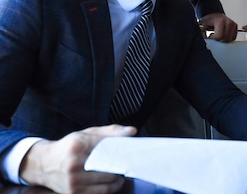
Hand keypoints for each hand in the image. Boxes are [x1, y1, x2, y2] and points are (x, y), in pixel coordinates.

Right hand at [20, 125, 136, 193]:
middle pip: (109, 167)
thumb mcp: (86, 134)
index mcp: (78, 146)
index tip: (130, 152)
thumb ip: (110, 131)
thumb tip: (132, 131)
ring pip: (107, 183)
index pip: (108, 147)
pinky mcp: (73, 193)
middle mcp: (74, 165)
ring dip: (118, 179)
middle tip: (127, 162)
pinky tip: (112, 182)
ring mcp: (73, 182)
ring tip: (120, 172)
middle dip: (121, 165)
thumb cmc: (68, 147)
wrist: (43, 164)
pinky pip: (100, 193)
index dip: (122, 150)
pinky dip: (110, 188)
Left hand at [198, 13, 237, 41]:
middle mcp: (229, 22)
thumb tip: (202, 38)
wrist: (214, 13)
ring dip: (223, 40)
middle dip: (218, 40)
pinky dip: (228, 39)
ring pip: (230, 39)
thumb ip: (201, 32)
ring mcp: (233, 24)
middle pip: (225, 39)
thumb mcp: (203, 24)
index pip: (219, 36)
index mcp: (221, 21)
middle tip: (213, 36)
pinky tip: (222, 36)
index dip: (213, 38)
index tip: (209, 36)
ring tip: (217, 35)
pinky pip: (233, 37)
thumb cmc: (208, 19)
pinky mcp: (235, 26)